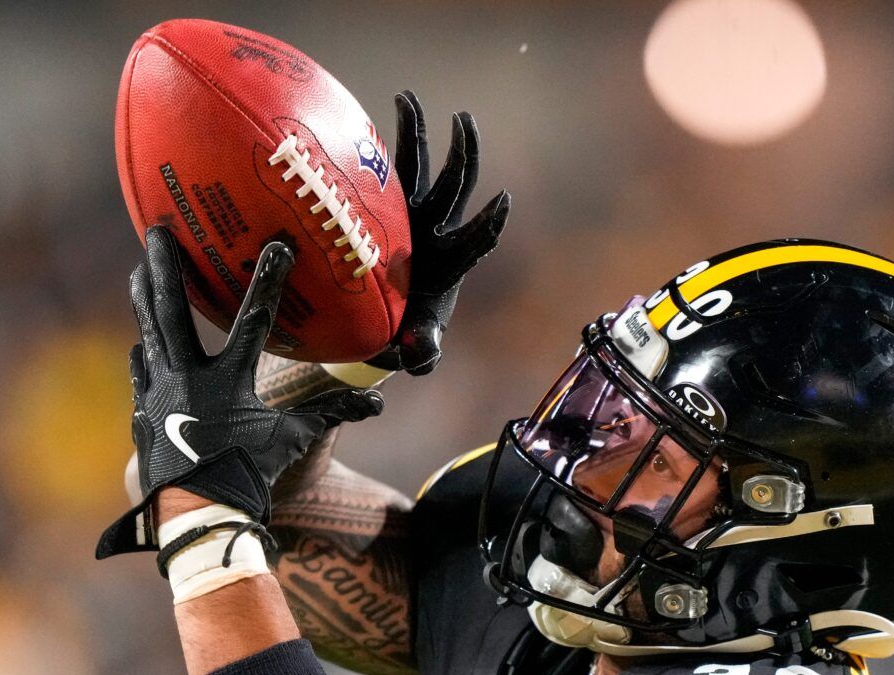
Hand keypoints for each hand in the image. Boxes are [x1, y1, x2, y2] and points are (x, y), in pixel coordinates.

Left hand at [96, 226, 382, 557]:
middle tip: (157, 229)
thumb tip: (375, 402)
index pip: (252, 321)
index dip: (268, 282)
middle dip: (167, 266)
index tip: (276, 246)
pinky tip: (140, 343)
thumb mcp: (291, 441)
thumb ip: (329, 414)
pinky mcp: (145, 414)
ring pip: (149, 333)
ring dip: (144, 297)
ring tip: (139, 268)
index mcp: (229, 381)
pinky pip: (143, 373)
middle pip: (173, 311)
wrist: (197, 516)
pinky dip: (145, 354)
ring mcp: (159, 394)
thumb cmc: (249, 476)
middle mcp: (187, 379)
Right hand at [380, 91, 511, 375]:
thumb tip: (422, 357)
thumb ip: (423, 350)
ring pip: (429, 168)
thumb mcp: (415, 344)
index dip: (489, 224)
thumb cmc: (407, 329)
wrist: (389, 317)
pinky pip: (400, 165)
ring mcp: (419, 214)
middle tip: (465, 119)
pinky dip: (400, 135)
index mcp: (450, 264)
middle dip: (465, 154)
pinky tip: (395, 104)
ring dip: (428, 133)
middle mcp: (439, 230)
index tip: (504, 201)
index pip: (475, 241)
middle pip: (459, 186)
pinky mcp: (396, 205)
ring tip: (412, 99)